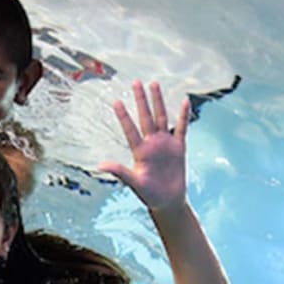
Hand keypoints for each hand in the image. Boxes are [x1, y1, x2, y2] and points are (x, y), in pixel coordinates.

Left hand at [97, 80, 189, 211]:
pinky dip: (183, 115)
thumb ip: (120, 172)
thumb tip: (99, 166)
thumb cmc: (149, 194)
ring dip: (158, 101)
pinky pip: (182, 128)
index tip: (116, 101)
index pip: (130, 129)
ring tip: (154, 84)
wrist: (168, 201)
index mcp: (139, 151)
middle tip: (135, 82)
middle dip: (141, 100)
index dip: (123, 116)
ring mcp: (165, 144)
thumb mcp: (134, 183)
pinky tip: (184, 101)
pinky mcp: (178, 147)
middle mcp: (151, 143)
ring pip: (161, 117)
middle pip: (145, 117)